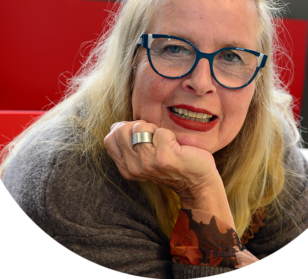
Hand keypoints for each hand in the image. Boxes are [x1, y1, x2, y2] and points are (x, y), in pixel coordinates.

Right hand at [104, 120, 218, 198]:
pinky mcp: (164, 157)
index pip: (109, 139)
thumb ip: (129, 145)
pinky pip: (160, 132)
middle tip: (154, 136)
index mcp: (126, 168)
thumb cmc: (173, 164)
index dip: (124, 129)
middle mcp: (134, 167)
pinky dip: (169, 134)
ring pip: (140, 127)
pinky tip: (175, 146)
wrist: (197, 182)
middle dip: (139, 125)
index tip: (141, 135)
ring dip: (155, 129)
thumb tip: (115, 125)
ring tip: (165, 142)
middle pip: (121, 130)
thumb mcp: (144, 158)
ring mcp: (148, 163)